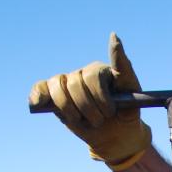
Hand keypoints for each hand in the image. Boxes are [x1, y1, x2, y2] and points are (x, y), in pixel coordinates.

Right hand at [28, 33, 151, 170]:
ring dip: (71, 110)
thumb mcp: (134, 96)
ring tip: (84, 121)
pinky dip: (38, 95)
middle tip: (101, 120)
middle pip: (75, 84)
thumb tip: (113, 34)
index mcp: (100, 71)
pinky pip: (42, 88)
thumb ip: (124, 69)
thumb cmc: (126, 115)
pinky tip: (38, 104)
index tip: (108, 109)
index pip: (94, 76)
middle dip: (89, 108)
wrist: (115, 137)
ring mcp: (68, 85)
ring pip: (58, 88)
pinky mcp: (56, 98)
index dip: (100, 96)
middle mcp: (82, 74)